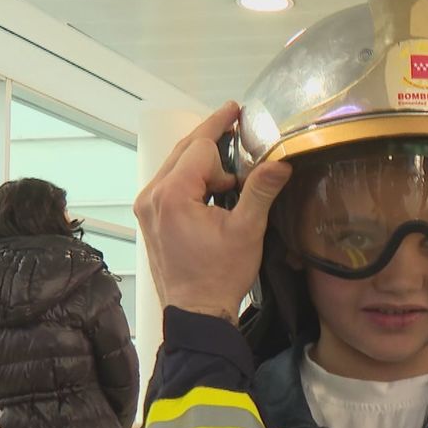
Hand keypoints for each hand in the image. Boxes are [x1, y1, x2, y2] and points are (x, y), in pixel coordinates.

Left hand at [134, 102, 290, 323]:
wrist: (196, 311)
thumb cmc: (220, 274)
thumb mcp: (247, 231)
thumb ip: (261, 191)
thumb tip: (280, 162)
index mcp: (172, 194)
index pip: (200, 148)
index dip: (225, 137)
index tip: (240, 116)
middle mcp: (151, 195)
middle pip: (183, 150)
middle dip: (212, 137)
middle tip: (234, 117)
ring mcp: (146, 207)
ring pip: (175, 165)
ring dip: (203, 160)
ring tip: (231, 165)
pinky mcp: (149, 218)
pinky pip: (170, 183)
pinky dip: (192, 177)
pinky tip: (213, 187)